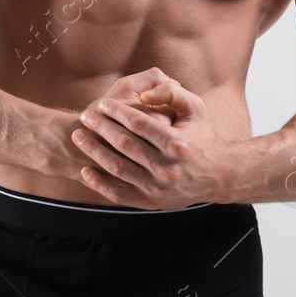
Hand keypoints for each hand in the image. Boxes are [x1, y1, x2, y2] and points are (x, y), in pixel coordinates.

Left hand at [70, 67, 230, 208]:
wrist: (217, 175)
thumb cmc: (202, 136)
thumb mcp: (196, 108)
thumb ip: (172, 93)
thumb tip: (145, 94)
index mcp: (178, 144)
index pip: (138, 124)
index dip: (117, 112)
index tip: (101, 103)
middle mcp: (167, 169)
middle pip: (124, 144)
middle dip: (100, 127)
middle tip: (84, 116)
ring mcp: (157, 188)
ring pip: (117, 168)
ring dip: (94, 151)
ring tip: (79, 137)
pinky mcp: (150, 202)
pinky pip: (118, 195)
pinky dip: (99, 184)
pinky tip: (85, 170)